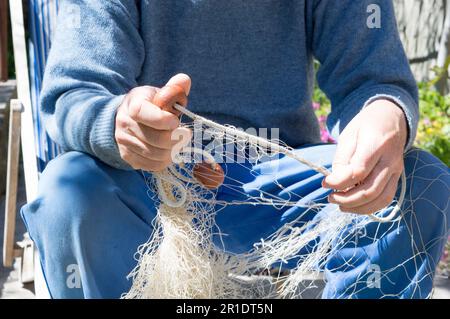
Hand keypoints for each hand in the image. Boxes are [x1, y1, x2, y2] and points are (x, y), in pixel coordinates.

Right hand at [115, 73, 191, 170]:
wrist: (127, 118)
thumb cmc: (150, 105)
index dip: (162, 120)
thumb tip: (185, 81)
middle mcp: (124, 123)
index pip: (142, 113)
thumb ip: (174, 88)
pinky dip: (164, 161)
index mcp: (133, 104)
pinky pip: (151, 165)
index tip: (175, 121)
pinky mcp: (127, 156)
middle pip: (154, 139)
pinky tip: (168, 152)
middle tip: (185, 135)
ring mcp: (124, 142)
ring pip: (154, 154)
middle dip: (175, 138)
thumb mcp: (160, 93)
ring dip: (172, 151)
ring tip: (178, 143)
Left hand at [323, 99, 407, 214]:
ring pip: (381, 199)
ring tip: (340, 205)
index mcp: (377, 144)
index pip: (358, 171)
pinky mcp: (398, 178)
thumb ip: (342, 159)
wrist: (392, 118)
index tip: (324, 183)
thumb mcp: (348, 135)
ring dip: (358, 207)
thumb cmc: (366, 126)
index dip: (339, 182)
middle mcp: (390, 159)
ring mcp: (397, 170)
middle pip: (370, 189)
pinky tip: (354, 206)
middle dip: (347, 199)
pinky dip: (369, 207)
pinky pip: (386, 199)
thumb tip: (336, 183)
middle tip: (330, 197)